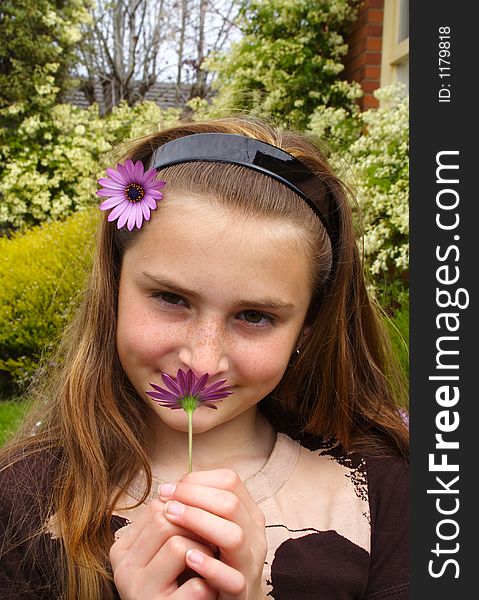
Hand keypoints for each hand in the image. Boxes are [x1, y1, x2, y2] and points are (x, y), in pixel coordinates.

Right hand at [110, 498, 217, 599]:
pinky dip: (210, 582)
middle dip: (197, 526)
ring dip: (205, 551)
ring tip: (212, 561)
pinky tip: (212, 587)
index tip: (203, 521)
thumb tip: (190, 483)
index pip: (157, 507)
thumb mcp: (164, 552)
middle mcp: (123, 569)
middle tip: (211, 539)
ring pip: (180, 545)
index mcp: (123, 549)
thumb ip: (170, 522)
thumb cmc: (175, 584)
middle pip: (166, 520)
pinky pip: (196, 585)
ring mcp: (138, 591)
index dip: (188, 509)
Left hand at [159, 469, 266, 599]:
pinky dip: (210, 566)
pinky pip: (233, 578)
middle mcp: (255, 535)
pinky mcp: (242, 592)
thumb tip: (171, 487)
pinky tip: (188, 557)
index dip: (198, 481)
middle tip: (165, 501)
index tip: (170, 488)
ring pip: (235, 535)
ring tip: (171, 518)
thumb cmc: (217, 559)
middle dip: (194, 496)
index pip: (230, 481)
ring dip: (200, 522)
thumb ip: (202, 507)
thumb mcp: (214, 528)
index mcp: (249, 513)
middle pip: (230, 503)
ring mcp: (250, 563)